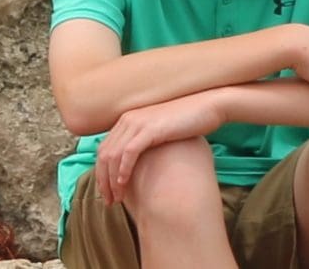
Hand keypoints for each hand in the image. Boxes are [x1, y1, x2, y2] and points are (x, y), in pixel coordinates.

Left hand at [92, 90, 222, 203]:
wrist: (207, 107)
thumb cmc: (187, 123)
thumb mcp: (160, 133)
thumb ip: (146, 144)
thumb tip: (140, 166)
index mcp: (127, 121)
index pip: (104, 150)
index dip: (101, 173)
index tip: (107, 193)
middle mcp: (128, 120)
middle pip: (104, 154)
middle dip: (103, 180)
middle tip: (109, 201)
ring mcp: (138, 123)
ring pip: (114, 155)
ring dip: (112, 179)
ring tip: (117, 198)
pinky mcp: (150, 129)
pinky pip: (130, 151)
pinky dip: (124, 168)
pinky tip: (124, 183)